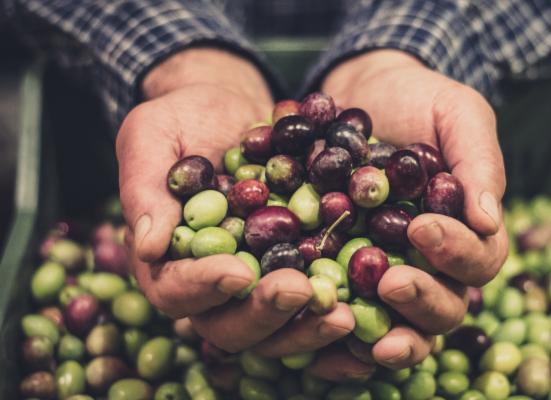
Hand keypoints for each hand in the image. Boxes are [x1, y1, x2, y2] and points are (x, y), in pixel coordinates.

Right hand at [117, 48, 353, 354]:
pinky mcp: (300, 271)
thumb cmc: (184, 118)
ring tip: (343, 313)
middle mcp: (215, 285)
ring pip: (278, 329)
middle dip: (266, 313)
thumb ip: (145, 189)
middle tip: (301, 290)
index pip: (176, 291)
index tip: (237, 271)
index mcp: (170, 261)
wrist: (235, 109)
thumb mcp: (152, 137)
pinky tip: (370, 310)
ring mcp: (260, 283)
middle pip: (231, 325)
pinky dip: (339, 316)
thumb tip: (148, 246)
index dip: (204, 287)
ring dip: (309, 328)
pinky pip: (317, 305)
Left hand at [307, 50, 508, 378]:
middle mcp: (432, 263)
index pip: (478, 259)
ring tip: (357, 329)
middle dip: (421, 301)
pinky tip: (317, 337)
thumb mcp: (457, 113)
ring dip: (383, 335)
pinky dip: (337, 332)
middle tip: (391, 283)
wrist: (360, 93)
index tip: (422, 227)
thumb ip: (479, 161)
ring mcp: (388, 271)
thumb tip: (488, 220)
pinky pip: (347, 313)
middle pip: (444, 307)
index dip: (456, 253)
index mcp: (467, 231)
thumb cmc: (418, 100)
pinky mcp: (342, 272)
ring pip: (399, 323)